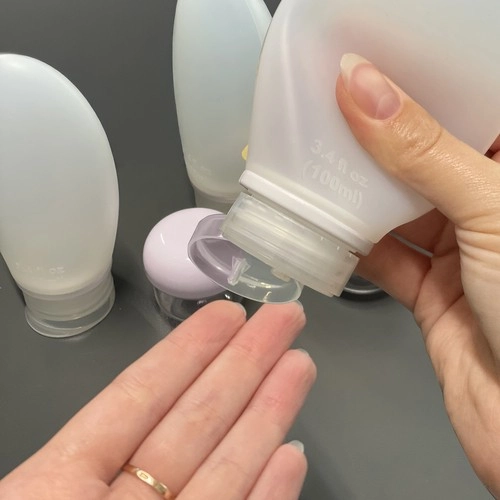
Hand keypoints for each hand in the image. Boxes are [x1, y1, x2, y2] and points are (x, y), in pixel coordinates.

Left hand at [0, 301, 314, 499]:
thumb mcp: (35, 491)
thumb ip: (93, 436)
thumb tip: (149, 391)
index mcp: (66, 480)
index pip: (140, 396)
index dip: (186, 350)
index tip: (224, 313)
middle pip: (194, 420)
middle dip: (243, 363)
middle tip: (282, 317)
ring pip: (226, 467)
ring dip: (267, 415)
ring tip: (299, 364)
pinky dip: (269, 493)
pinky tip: (292, 452)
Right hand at [337, 53, 499, 496]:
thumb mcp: (490, 212)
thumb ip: (423, 152)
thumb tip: (366, 90)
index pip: (471, 108)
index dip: (424, 80)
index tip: (377, 60)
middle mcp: (491, 210)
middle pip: (424, 157)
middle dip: (376, 136)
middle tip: (331, 108)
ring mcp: (461, 251)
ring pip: (395, 207)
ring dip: (354, 193)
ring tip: (314, 163)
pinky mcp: (431, 292)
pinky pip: (381, 257)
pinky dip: (349, 245)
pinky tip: (323, 228)